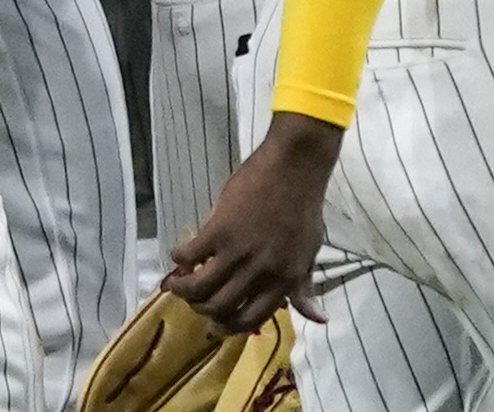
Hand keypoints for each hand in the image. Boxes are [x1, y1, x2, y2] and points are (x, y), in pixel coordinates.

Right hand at [165, 114, 338, 333]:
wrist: (296, 166)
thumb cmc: (304, 208)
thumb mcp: (310, 252)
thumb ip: (305, 287)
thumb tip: (317, 319)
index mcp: (285, 279)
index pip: (251, 319)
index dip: (229, 327)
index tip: (216, 324)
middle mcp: (261, 272)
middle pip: (221, 307)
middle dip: (202, 311)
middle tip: (195, 304)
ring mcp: (239, 251)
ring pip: (200, 288)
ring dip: (182, 289)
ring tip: (176, 284)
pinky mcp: (220, 229)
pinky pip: (190, 255)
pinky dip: (179, 258)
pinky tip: (178, 254)